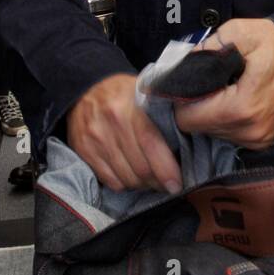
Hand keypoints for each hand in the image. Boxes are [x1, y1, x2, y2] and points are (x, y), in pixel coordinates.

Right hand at [67, 73, 181, 192]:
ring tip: (151, 180)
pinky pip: (111, 180)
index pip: (151, 143)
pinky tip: (132, 176)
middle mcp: (111, 122)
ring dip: (143, 185)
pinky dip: (125, 184)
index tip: (177, 183)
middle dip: (158, 181)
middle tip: (168, 183)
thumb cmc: (123, 94)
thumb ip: (163, 113)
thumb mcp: (145, 92)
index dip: (166, 168)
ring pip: (126, 178)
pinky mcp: (84, 151)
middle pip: (140, 167)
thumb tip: (189, 138)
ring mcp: (95, 138)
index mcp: (130, 106)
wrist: (85, 90)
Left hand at [174, 19, 273, 149]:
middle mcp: (249, 131)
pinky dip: (226, 119)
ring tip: (224, 90)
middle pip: (199, 127)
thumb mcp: (240, 32)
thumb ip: (207, 47)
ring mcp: (258, 139)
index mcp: (241, 108)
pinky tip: (235, 100)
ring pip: (213, 132)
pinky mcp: (263, 141)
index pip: (188, 118)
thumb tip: (181, 64)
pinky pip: (229, 135)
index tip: (190, 82)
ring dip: (212, 113)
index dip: (183, 98)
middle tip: (208, 82)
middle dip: (197, 105)